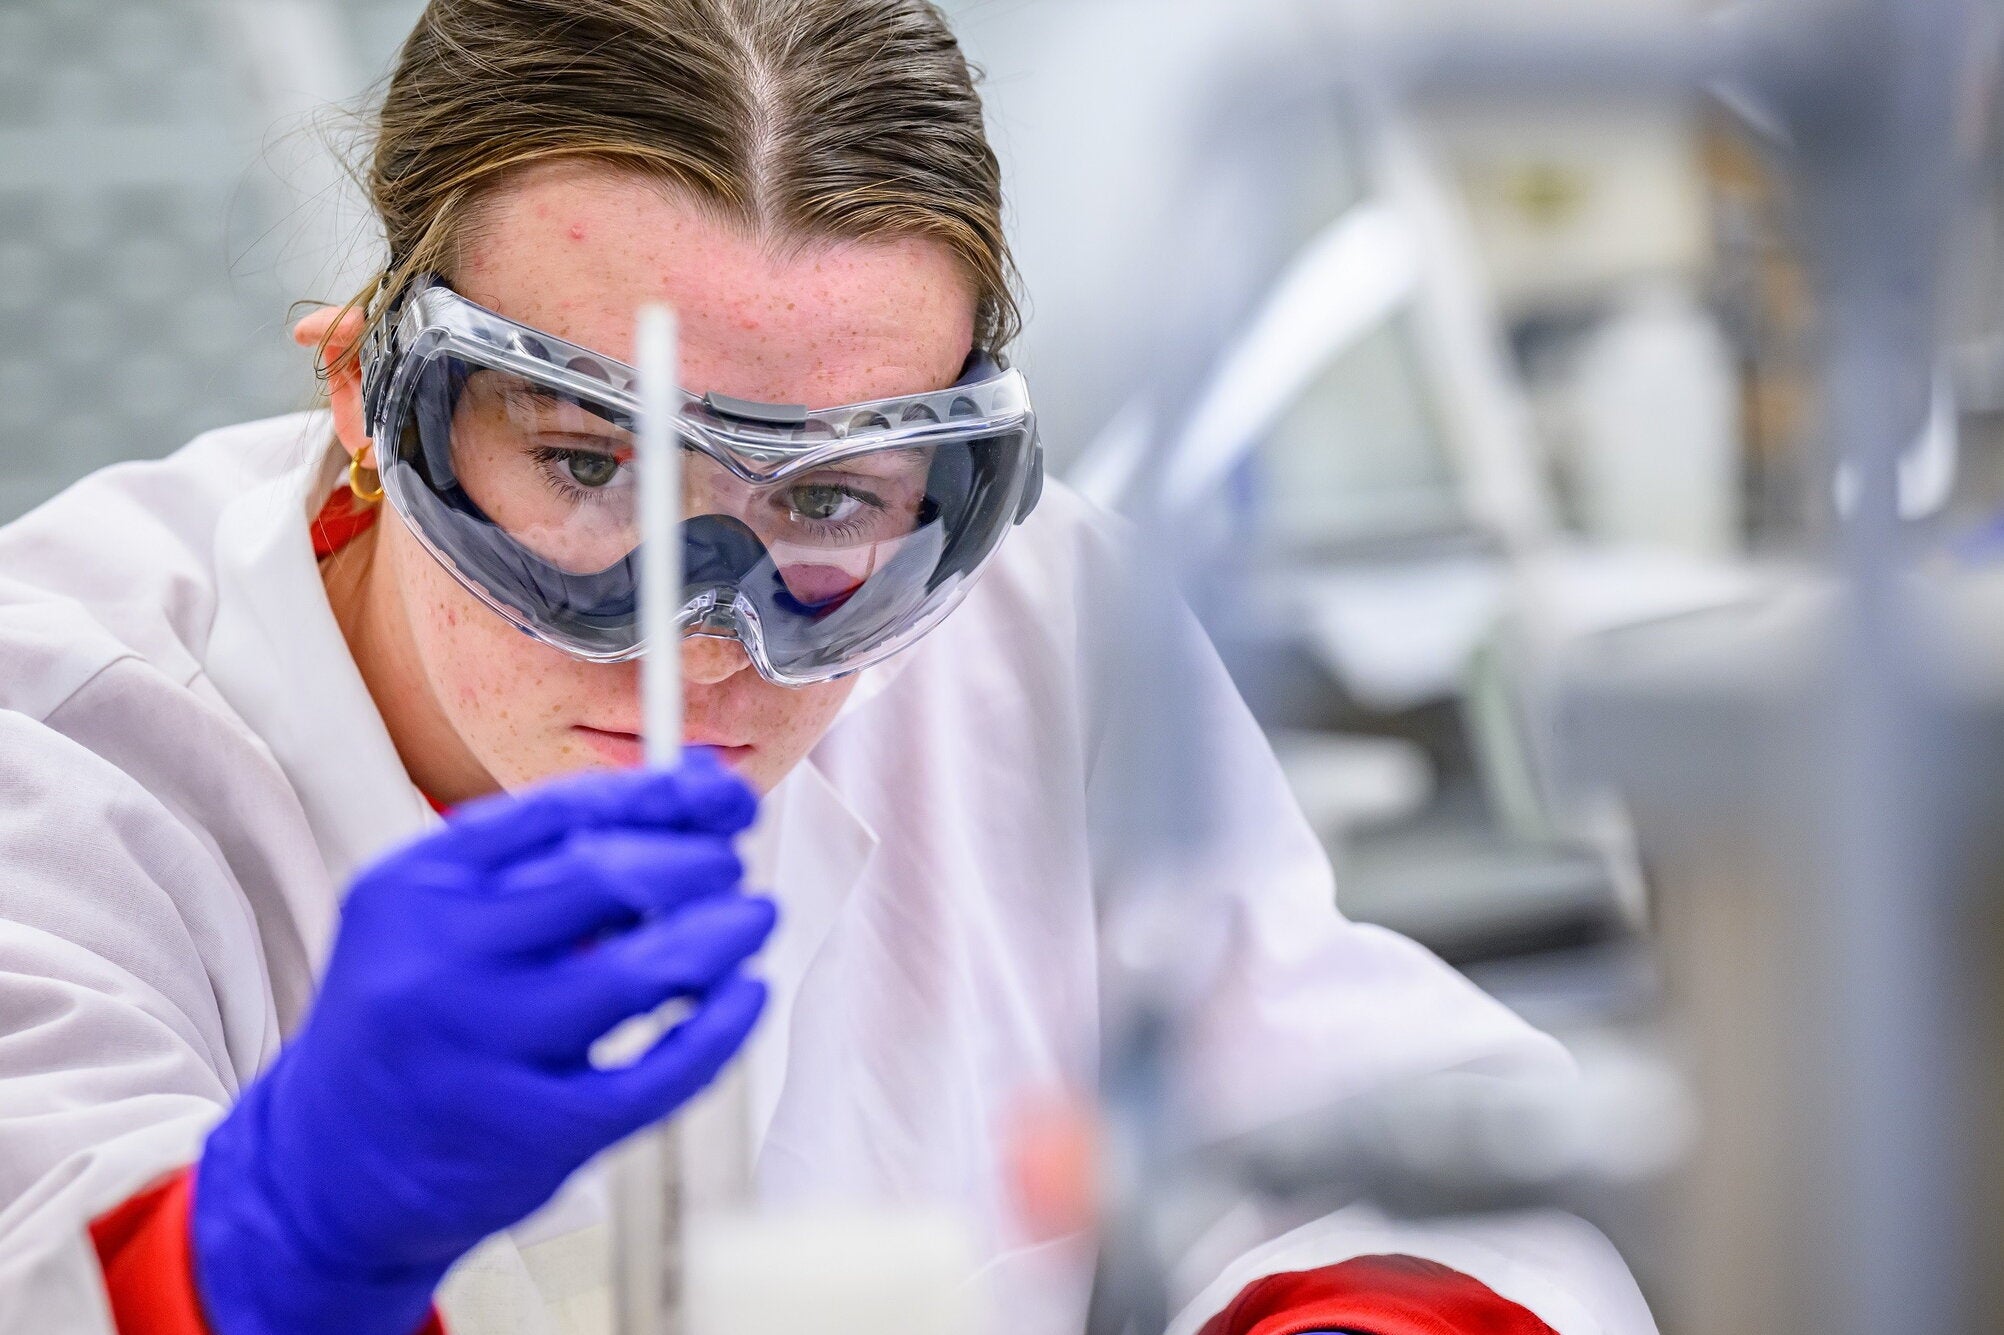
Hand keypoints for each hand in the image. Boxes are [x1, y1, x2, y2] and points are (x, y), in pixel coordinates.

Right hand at [192, 753, 772, 1334]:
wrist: (325, 1173)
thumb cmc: (405, 1027)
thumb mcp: (430, 920)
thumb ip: (538, 862)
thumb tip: (685, 798)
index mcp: (414, 887)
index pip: (560, 812)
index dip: (660, 795)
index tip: (718, 791)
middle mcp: (441, 960)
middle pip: (608, 878)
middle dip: (695, 860)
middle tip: (729, 865)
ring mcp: (488, 1050)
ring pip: (643, 970)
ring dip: (722, 932)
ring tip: (752, 917)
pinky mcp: (536, 1133)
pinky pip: (659, 1070)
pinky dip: (722, 1025)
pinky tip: (745, 993)